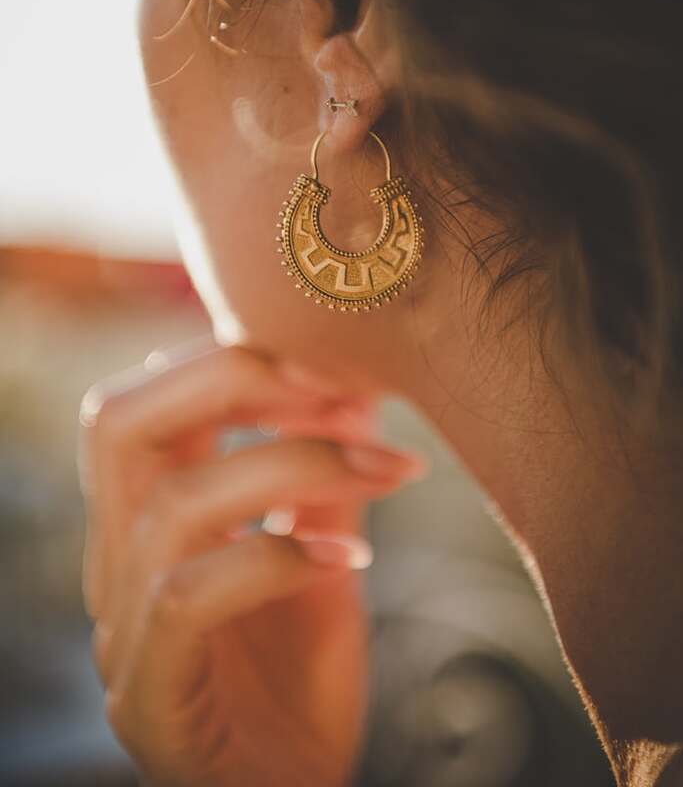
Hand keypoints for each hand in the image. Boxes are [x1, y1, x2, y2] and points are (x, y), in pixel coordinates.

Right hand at [78, 342, 427, 786]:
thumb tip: (355, 387)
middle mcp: (114, 566)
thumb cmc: (299, 682)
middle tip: (336, 383)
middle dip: (231, 379)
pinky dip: (276, 556)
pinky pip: (190, 598)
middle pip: (118, 425)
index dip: (229, 360)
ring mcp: (123, 636)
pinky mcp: (149, 702)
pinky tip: (350, 556)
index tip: (332, 360)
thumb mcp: (321, 555)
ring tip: (388, 467)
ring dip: (293, 463)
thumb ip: (323, 479)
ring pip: (171, 505)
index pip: (143, 403)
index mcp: (142, 522)